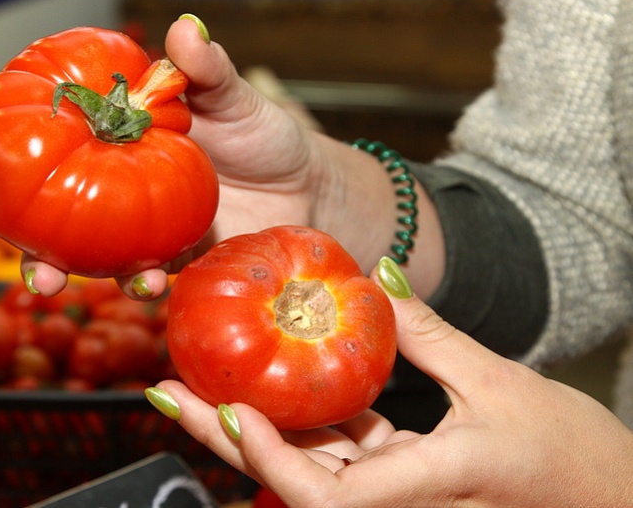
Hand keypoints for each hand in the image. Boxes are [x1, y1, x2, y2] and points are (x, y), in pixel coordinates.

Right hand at [0, 16, 415, 297]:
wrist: (310, 196)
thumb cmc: (266, 137)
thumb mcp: (238, 99)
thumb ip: (206, 71)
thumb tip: (184, 32)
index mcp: (110, 127)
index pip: (33, 121)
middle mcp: (108, 177)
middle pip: (31, 195)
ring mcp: (130, 222)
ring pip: (69, 245)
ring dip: (45, 265)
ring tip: (42, 279)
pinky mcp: (162, 258)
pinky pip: (134, 275)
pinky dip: (133, 283)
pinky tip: (143, 283)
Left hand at [146, 257, 632, 506]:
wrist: (606, 501)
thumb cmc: (570, 456)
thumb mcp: (498, 383)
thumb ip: (429, 331)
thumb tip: (380, 272)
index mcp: (422, 492)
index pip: (325, 495)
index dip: (271, 456)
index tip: (231, 407)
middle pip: (289, 477)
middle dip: (225, 434)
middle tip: (168, 388)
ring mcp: (388, 499)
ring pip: (303, 464)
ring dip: (252, 423)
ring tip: (197, 379)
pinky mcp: (393, 482)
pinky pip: (336, 453)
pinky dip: (303, 418)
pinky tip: (270, 378)